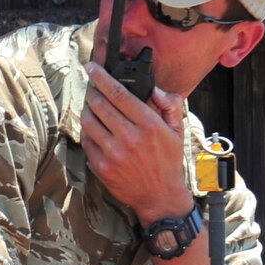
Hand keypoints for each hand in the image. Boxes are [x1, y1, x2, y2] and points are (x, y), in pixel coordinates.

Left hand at [81, 61, 192, 221]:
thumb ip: (169, 105)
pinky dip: (86, 130)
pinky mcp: (102, 166)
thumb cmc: (168, 161)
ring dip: (87, 109)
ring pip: (89, 121)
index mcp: (149, 124)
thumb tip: (154, 89)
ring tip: (91, 105)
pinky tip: (92, 126)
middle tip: (91, 85)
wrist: (160, 196)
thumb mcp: (177, 131)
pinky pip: (86, 141)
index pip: (119, 93)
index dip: (101, 77)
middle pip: (99, 104)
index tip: (92, 67)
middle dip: (92, 90)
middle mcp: (129, 137)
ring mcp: (113, 153)